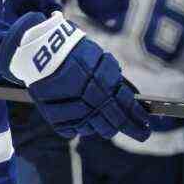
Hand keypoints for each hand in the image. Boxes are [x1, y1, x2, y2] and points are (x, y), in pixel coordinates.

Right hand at [0, 11, 150, 139]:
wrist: (37, 49)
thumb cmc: (72, 51)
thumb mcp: (95, 56)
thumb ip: (111, 77)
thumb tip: (132, 99)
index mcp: (97, 74)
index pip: (122, 101)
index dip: (136, 116)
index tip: (146, 125)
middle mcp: (83, 90)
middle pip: (110, 118)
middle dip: (128, 127)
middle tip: (140, 134)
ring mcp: (66, 103)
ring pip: (92, 126)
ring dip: (103, 127)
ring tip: (109, 126)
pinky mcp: (51, 113)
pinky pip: (72, 129)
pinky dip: (81, 127)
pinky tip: (86, 122)